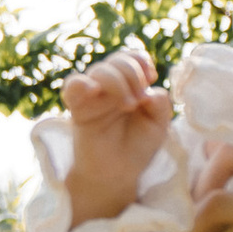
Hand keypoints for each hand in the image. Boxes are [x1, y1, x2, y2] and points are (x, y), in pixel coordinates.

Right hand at [61, 44, 174, 226]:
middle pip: (118, 60)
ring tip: (129, 105)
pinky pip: (72, 86)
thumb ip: (160, 104)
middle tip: (139, 100)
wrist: (117, 174)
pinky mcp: (77, 109)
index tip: (151, 77)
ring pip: (99, 70)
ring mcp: (92, 96)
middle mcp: (109, 86)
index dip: (142, 61)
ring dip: (117, 82)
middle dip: (133, 74)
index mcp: (129, 84)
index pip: (132, 57)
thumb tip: (150, 90)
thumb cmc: (137, 147)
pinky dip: (82, 83)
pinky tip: (94, 90)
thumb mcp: (158, 125)